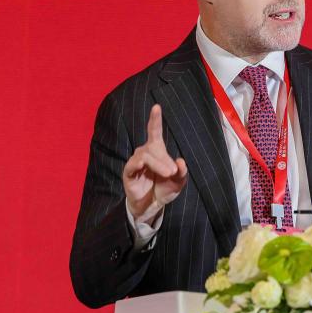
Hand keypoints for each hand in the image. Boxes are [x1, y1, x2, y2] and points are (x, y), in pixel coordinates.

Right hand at [123, 104, 187, 221]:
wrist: (152, 206)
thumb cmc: (164, 189)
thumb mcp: (178, 182)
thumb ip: (182, 172)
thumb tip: (181, 162)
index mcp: (157, 150)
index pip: (154, 131)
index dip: (155, 119)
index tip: (156, 107)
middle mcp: (145, 152)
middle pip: (154, 147)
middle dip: (165, 159)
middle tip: (173, 172)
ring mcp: (136, 161)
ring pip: (146, 154)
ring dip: (159, 164)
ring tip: (168, 174)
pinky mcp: (129, 171)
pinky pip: (135, 163)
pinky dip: (145, 165)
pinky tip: (149, 172)